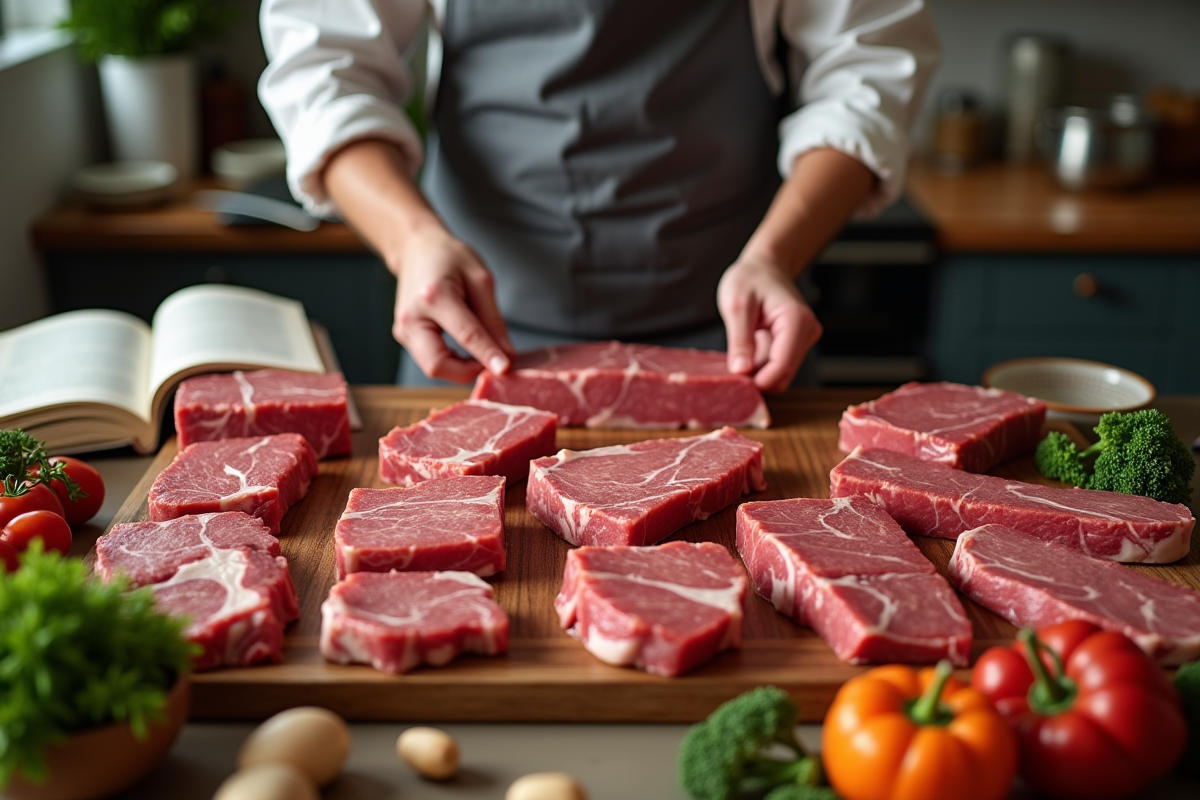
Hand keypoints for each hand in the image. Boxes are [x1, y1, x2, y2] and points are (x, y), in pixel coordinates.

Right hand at [391, 226, 514, 382]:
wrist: (416, 250)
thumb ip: (493, 319)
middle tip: (491, 363)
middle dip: (467, 372)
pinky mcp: (404, 337)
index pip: (466, 335)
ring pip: (433, 367)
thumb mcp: (480, 279)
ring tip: (480, 353)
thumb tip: (506, 354)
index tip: (506, 369)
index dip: (488, 355)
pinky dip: (451, 362)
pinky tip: (465, 351)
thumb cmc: (448, 258)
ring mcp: (403, 330)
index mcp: (434, 296)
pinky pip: (430, 360)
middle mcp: (412, 317)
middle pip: (437, 365)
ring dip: (460, 369)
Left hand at [717, 256, 821, 392]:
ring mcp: (804, 340)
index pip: (782, 366)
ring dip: (757, 367)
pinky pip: (777, 366)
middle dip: (756, 375)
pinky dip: (760, 362)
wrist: (764, 267)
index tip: (733, 379)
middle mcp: (807, 332)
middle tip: (732, 357)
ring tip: (745, 340)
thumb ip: (740, 339)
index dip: (757, 380)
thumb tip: (741, 371)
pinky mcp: (797, 345)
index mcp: (796, 320)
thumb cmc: (750, 278)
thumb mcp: (736, 305)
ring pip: (778, 373)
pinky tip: (752, 341)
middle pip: (782, 375)